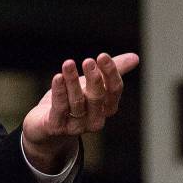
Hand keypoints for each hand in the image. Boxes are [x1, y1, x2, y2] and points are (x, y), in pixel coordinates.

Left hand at [22, 52, 139, 172]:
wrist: (47, 126)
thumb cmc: (74, 101)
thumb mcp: (92, 84)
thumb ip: (112, 71)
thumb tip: (135, 57)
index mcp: (107, 108)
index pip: (114, 90)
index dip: (110, 73)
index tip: (102, 56)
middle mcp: (95, 119)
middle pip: (97, 97)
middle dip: (94, 79)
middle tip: (88, 61)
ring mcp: (76, 126)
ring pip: (77, 102)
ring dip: (72, 81)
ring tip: (68, 63)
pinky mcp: (57, 127)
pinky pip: (59, 108)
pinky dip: (59, 92)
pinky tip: (58, 77)